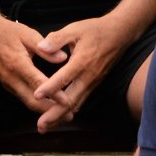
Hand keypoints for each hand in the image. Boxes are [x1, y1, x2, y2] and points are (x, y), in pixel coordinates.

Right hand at [0, 17, 58, 117]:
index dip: (53, 94)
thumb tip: (63, 58)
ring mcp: (7, 83)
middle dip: (50, 111)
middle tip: (69, 116)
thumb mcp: (28, 35)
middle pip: (32, 101)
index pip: (38, 83)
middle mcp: (11, 78)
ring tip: (61, 114)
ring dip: (43, 110)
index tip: (67, 101)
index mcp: (17, 64)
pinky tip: (47, 105)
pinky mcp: (6, 85)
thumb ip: (46, 49)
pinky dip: (35, 104)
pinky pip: (22, 98)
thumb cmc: (8, 32)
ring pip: (27, 102)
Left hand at [30, 15, 134, 131]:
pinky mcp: (94, 84)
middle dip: (55, 114)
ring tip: (46, 126)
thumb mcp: (75, 29)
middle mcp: (88, 76)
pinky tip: (61, 116)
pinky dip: (70, 111)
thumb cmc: (95, 30)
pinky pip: (81, 100)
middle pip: (71, 100)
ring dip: (61, 116)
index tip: (36, 95)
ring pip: (76, 104)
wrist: (119, 34)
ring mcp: (92, 82)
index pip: (63, 78)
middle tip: (41, 126)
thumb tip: (40, 47)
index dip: (50, 88)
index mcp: (81, 61)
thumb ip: (57, 39)